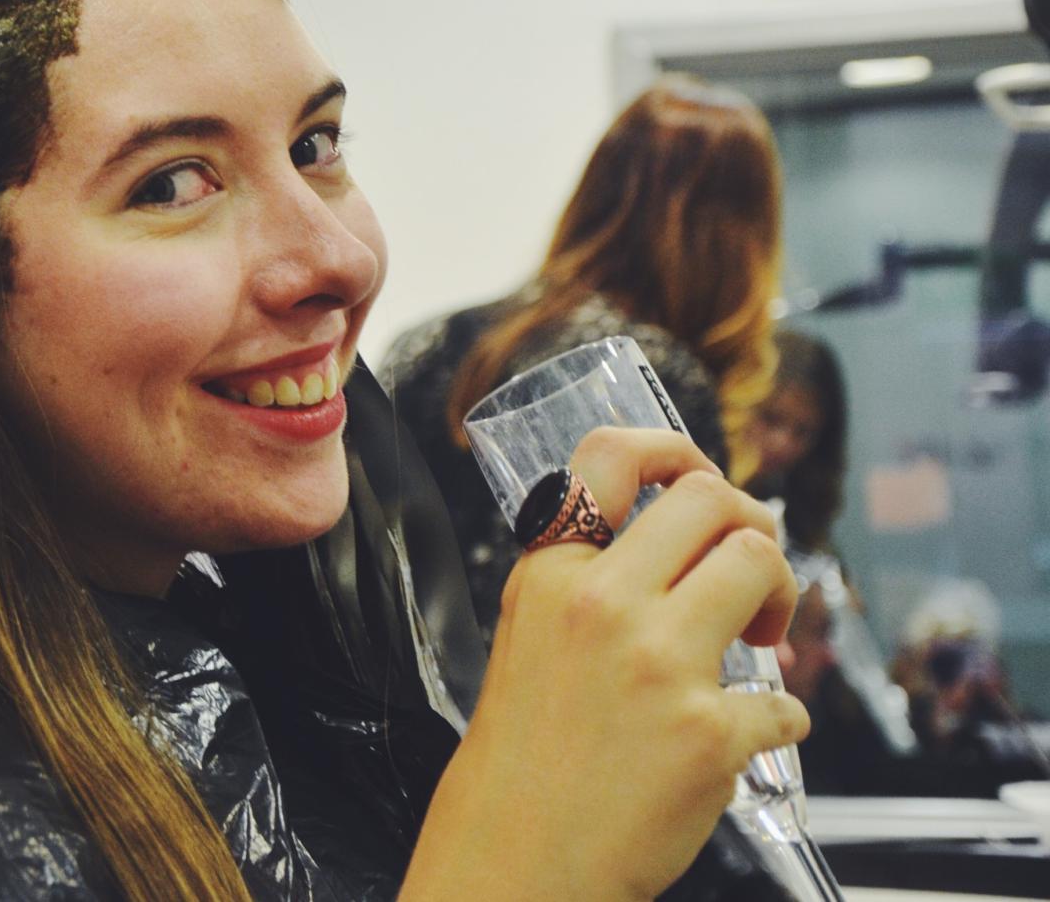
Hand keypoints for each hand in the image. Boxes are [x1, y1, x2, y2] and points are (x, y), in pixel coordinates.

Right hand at [402, 428, 807, 900]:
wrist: (516, 855)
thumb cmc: (524, 755)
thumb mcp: (529, 633)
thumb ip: (587, 579)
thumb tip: (683, 546)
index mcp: (550, 573)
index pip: (611, 458)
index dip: (675, 449)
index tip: (701, 475)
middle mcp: (604, 603)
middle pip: (712, 500)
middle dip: (751, 526)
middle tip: (749, 573)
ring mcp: (660, 663)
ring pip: (761, 565)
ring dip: (780, 600)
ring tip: (758, 643)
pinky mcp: (709, 732)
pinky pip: (786, 703)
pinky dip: (780, 721)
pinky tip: (744, 740)